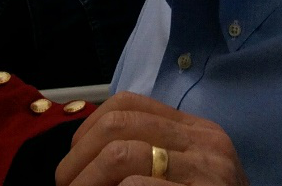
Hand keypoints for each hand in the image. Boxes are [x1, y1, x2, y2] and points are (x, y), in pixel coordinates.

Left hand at [56, 92, 248, 185]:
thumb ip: (154, 154)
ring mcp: (207, 172)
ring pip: (121, 154)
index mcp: (199, 132)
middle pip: (120, 125)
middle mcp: (206, 144)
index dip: (90, 127)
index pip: (131, 104)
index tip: (74, 158)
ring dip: (87, 181)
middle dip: (79, 156)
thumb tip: (88, 151)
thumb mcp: (189, 174)